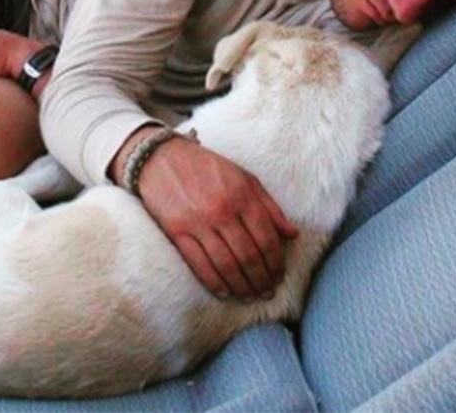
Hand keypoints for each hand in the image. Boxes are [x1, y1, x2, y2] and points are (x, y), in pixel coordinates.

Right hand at [136, 133, 298, 300]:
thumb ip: (270, 207)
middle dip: (261, 279)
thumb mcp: (245, 178)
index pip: (267, 239)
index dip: (276, 263)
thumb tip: (292, 234)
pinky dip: (213, 282)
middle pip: (248, 256)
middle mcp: (222, 211)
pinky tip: (224, 292)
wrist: (163, 158)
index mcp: (243, 196)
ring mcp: (198, 222)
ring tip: (249, 296)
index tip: (279, 276)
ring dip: (241, 286)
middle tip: (267, 293)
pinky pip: (198, 263)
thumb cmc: (208, 169)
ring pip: (226, 264)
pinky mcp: (177, 231)